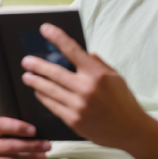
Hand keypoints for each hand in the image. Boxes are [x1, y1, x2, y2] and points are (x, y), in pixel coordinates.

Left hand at [21, 23, 149, 149]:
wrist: (130, 130)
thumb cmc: (124, 101)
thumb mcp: (116, 77)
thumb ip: (99, 64)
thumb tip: (86, 53)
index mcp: (97, 73)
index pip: (72, 50)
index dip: (57, 37)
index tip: (45, 28)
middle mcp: (86, 87)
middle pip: (55, 72)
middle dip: (37, 65)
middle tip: (26, 61)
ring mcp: (78, 105)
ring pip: (50, 90)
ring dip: (36, 82)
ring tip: (27, 76)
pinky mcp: (73, 120)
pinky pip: (53, 106)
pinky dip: (43, 97)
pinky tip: (38, 92)